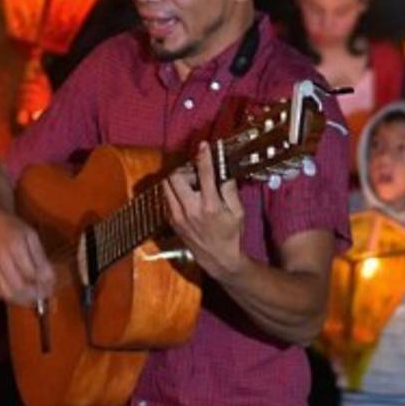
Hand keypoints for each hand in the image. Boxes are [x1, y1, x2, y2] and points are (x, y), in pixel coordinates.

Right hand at [0, 207, 55, 306]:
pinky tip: (24, 296)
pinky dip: (14, 298)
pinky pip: (1, 293)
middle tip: (47, 295)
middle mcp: (1, 259)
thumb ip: (40, 257)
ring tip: (37, 298)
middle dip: (35, 295)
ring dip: (25, 301)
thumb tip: (50, 278)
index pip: (31, 272)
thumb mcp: (31, 235)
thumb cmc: (13, 227)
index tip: (54, 285)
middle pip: (19, 287)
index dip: (44, 282)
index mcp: (15, 245)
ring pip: (8, 294)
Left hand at [162, 143, 245, 280]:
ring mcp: (178, 216)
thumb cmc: (232, 235)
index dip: (204, 156)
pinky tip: (186, 196)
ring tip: (191, 184)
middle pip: (176, 176)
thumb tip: (223, 171)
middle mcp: (190, 209)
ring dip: (177, 179)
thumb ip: (229, 189)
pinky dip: (174, 192)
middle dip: (185, 169)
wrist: (218, 259)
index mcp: (209, 206)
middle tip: (196, 172)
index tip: (204, 146)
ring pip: (166, 186)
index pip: (204, 173)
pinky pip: (166, 198)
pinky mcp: (172, 221)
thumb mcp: (238, 211)